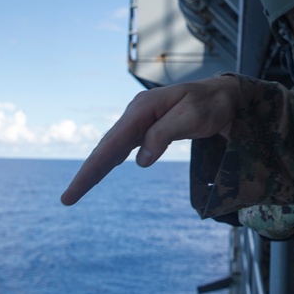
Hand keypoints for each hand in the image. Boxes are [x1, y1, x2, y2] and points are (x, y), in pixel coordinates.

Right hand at [60, 76, 239, 205]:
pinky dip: (110, 161)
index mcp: (142, 108)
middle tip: (68, 198)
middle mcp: (136, 113)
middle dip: (87, 173)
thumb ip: (163, 135)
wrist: (225, 96)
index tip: (76, 189)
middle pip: (106, 147)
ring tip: (78, 190)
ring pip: (113, 148)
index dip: (93, 167)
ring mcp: (141, 120)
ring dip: (96, 169)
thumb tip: (140, 160)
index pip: (113, 143)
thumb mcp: (192, 116)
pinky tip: (101, 171)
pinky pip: (124, 147)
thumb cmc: (211, 104)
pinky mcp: (148, 127)